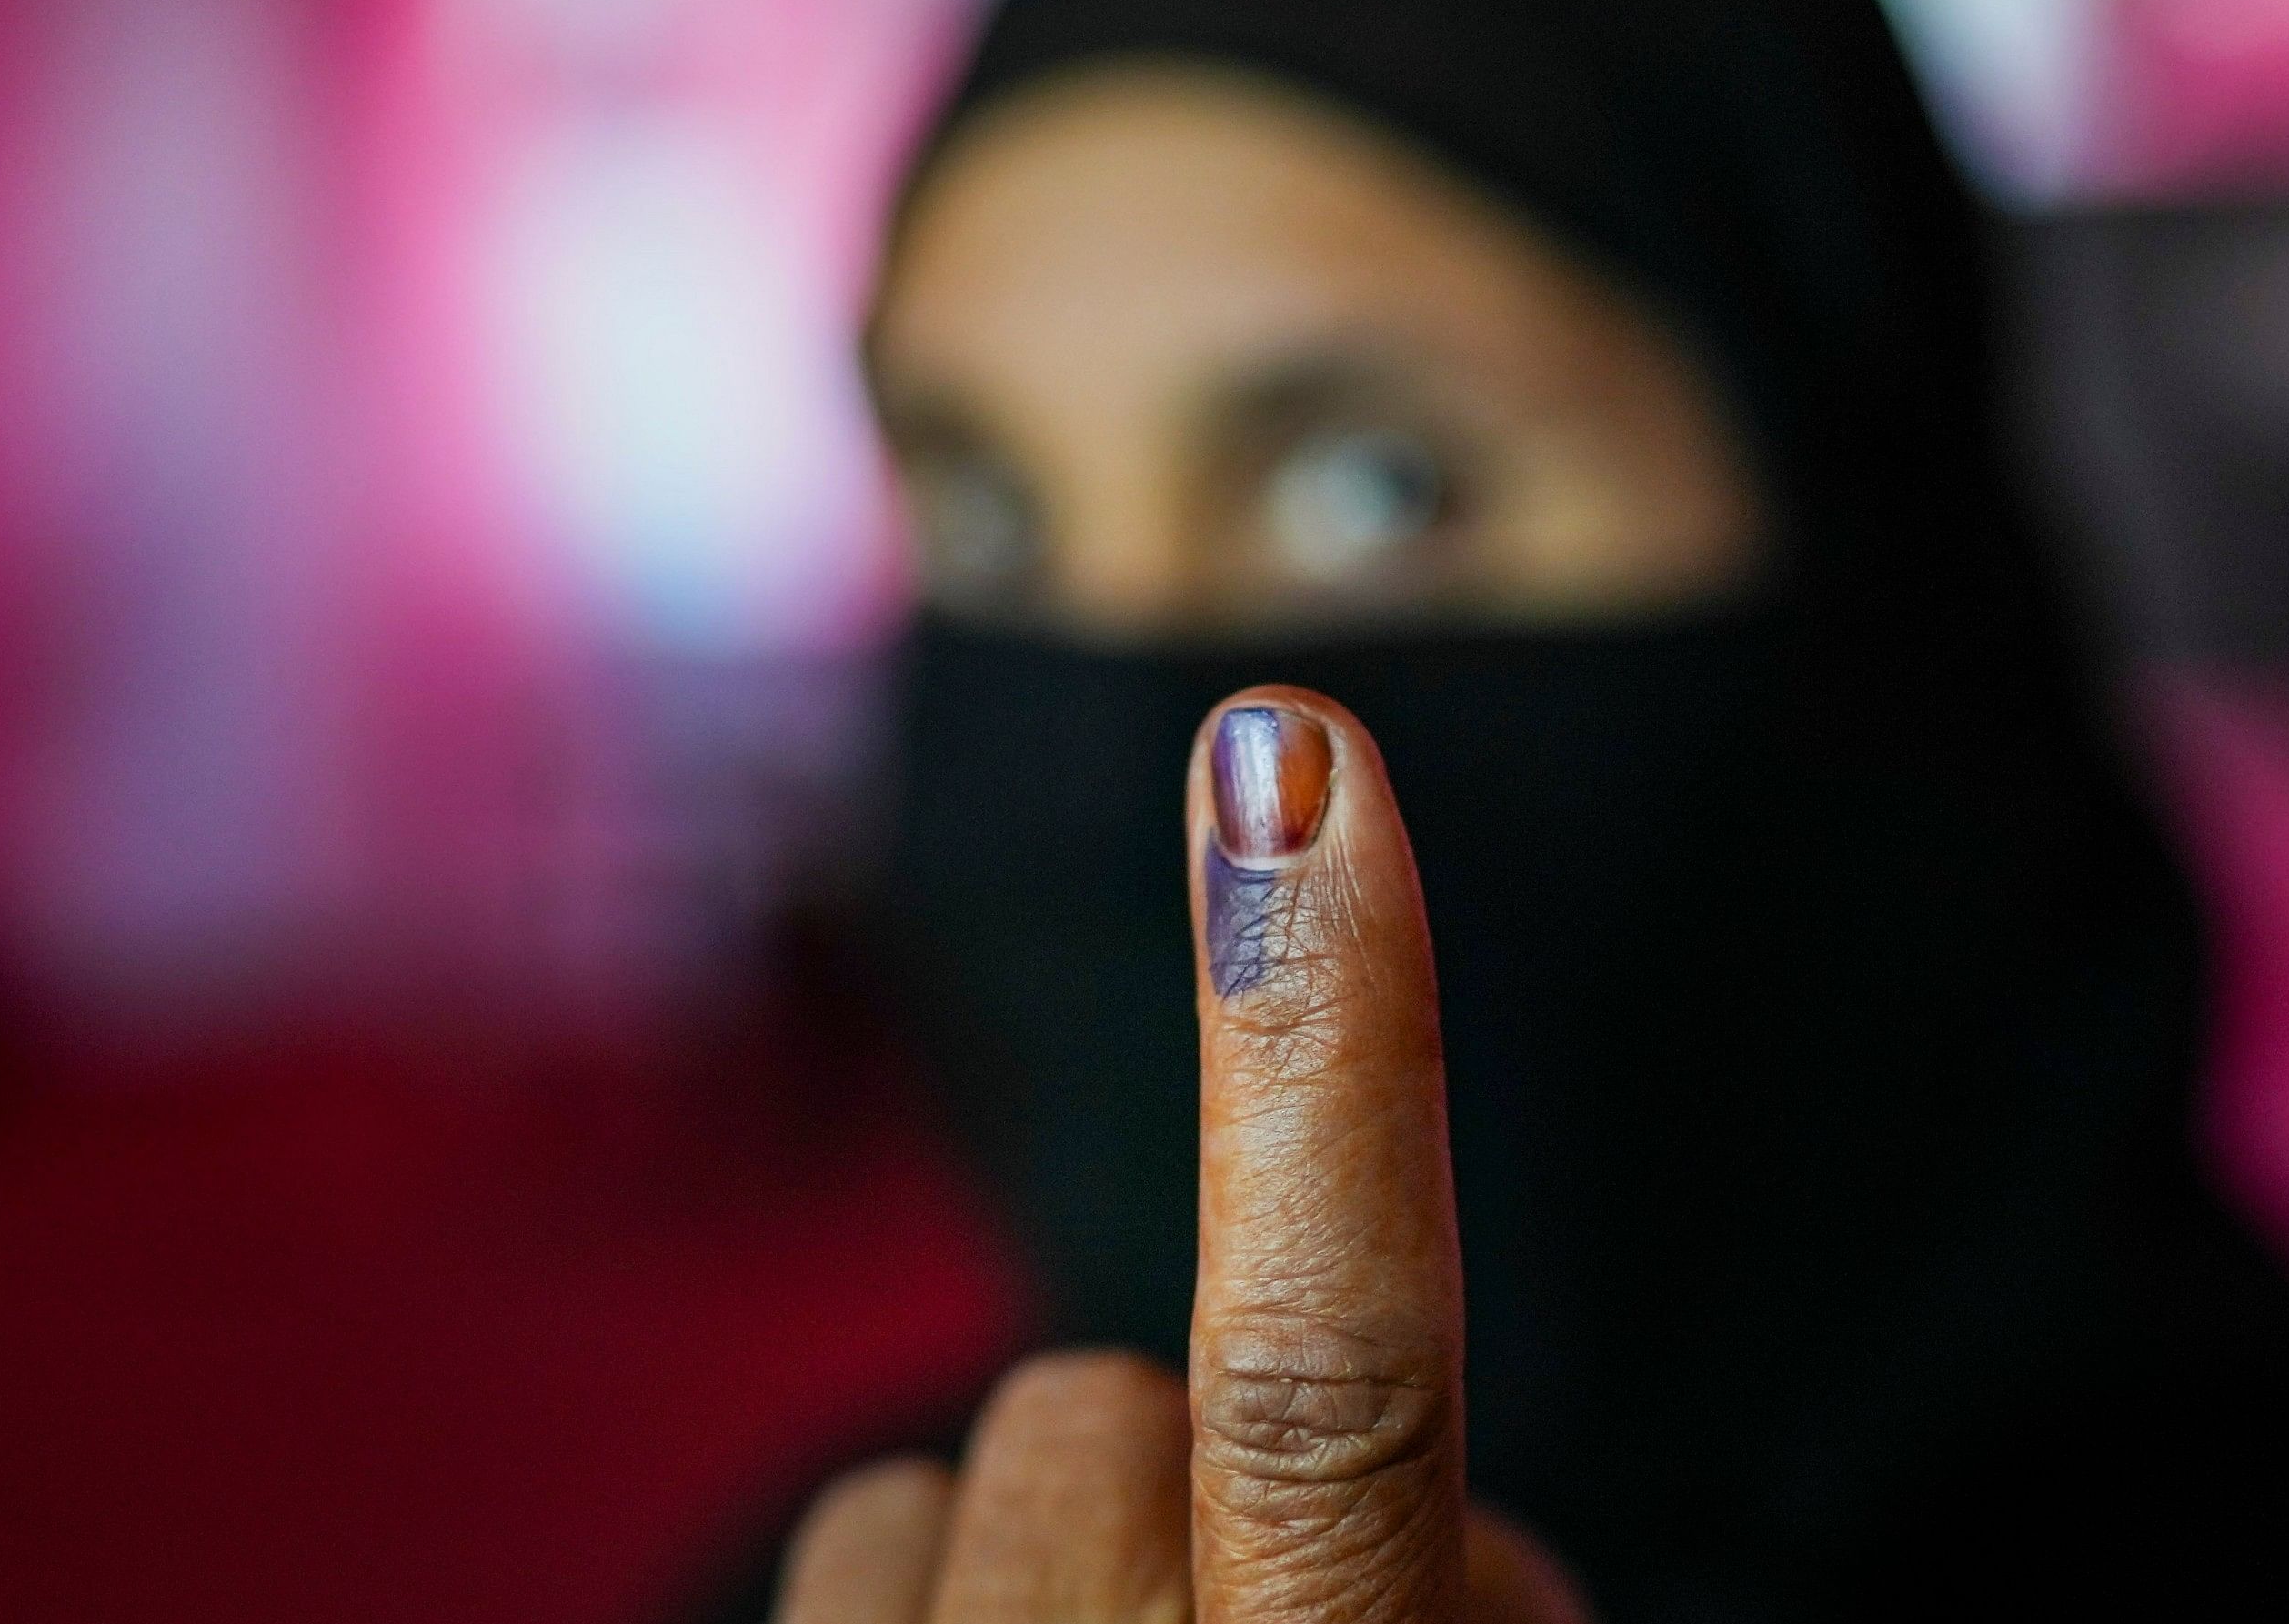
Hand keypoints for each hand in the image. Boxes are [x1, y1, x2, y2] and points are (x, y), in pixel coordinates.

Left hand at [778, 688, 1591, 1623]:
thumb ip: (1429, 1553)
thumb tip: (1397, 1436)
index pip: (1335, 1364)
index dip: (1321, 1044)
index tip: (1290, 751)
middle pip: (1102, 1409)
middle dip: (1205, 1490)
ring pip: (969, 1476)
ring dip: (1071, 1576)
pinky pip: (858, 1560)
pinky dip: (947, 1618)